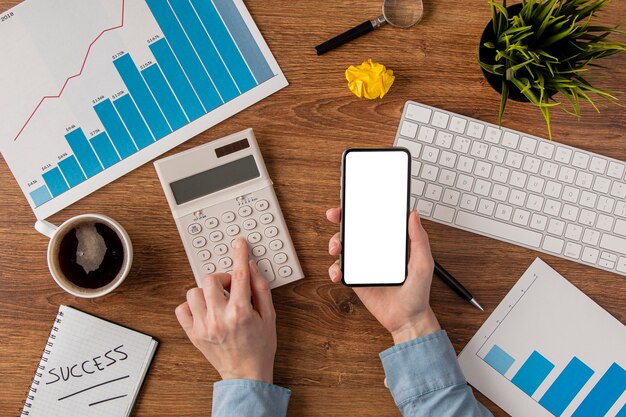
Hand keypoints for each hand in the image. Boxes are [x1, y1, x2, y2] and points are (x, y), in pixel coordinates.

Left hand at [175, 237, 276, 382]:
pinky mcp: (193, 334)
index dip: (239, 254)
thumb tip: (251, 267)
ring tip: (218, 301)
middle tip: (231, 288)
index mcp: (240, 312)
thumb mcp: (269, 316)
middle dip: (222, 279)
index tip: (239, 244)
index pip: (239, 274)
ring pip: (194, 292)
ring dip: (206, 292)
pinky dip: (191, 306)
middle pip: (210, 279)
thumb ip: (261, 289)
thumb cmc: (260, 347)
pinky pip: (181, 309)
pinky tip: (205, 310)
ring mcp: (203, 326)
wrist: (246, 375)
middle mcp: (219, 317)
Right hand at [327, 208, 440, 344]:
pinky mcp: (354, 279)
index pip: (373, 219)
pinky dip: (334, 269)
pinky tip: (338, 274)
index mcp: (390, 242)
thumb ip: (419, 240)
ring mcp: (362, 264)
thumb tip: (414, 215)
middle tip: (334, 216)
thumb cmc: (417, 291)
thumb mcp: (423, 263)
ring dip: (334, 243)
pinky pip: (339, 269)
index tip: (353, 200)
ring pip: (342, 247)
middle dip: (340, 219)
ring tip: (336, 249)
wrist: (407, 319)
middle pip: (352, 229)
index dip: (361, 208)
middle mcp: (374, 250)